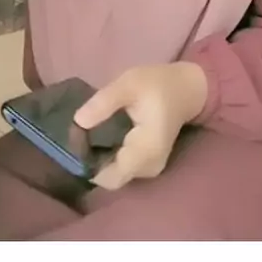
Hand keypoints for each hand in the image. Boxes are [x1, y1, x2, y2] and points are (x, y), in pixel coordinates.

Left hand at [74, 62, 207, 190]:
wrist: (186, 89)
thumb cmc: (157, 84)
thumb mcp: (128, 84)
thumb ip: (104, 102)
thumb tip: (78, 122)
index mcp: (146, 150)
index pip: (110, 177)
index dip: (89, 165)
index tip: (75, 143)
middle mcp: (150, 166)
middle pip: (111, 178)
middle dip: (91, 161)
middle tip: (78, 136)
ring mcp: (151, 168)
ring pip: (116, 175)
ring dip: (100, 160)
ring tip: (88, 135)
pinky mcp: (149, 164)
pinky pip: (123, 168)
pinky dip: (110, 157)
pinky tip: (103, 138)